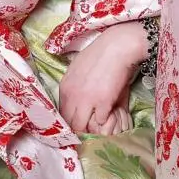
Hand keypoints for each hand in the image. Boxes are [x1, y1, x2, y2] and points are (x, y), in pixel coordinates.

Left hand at [55, 20, 145, 135]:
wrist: (117, 47)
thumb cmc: (99, 55)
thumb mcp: (77, 69)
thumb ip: (73, 86)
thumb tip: (73, 99)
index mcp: (64, 87)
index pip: (61, 113)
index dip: (70, 121)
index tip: (78, 124)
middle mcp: (72, 95)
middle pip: (70, 123)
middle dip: (78, 129)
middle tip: (88, 131)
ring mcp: (87, 100)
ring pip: (81, 126)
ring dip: (90, 129)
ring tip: (97, 127)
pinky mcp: (103, 102)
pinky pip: (100, 122)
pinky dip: (104, 122)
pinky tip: (108, 117)